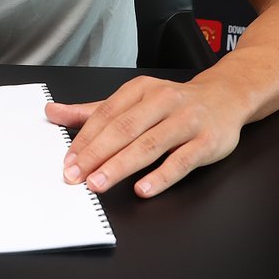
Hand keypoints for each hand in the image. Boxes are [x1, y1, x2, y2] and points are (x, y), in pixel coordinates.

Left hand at [44, 76, 245, 197]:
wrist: (226, 96)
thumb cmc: (173, 103)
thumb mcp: (133, 100)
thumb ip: (93, 111)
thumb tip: (53, 112)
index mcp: (141, 90)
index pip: (106, 115)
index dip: (85, 139)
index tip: (68, 161)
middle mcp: (163, 101)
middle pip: (124, 129)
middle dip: (97, 154)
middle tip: (76, 176)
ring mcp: (186, 121)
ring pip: (150, 145)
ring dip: (121, 166)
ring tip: (99, 183)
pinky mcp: (207, 142)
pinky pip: (182, 161)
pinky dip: (161, 176)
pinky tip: (143, 189)